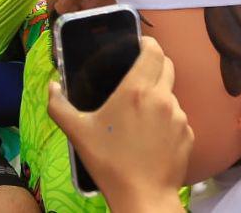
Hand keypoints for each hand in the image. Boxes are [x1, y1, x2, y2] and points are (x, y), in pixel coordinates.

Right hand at [47, 37, 191, 211]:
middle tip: (136, 76)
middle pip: (166, 65)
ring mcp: (179, 117)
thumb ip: (59, 105)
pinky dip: (166, 120)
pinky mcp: (189, 135)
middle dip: (154, 64)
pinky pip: (178, 118)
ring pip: (171, 93)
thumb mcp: (78, 132)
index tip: (137, 46)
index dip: (147, 43)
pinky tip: (151, 136)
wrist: (143, 197)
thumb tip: (51, 86)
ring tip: (140, 115)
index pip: (154, 50)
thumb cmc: (109, 162)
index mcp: (137, 89)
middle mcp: (162, 97)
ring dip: (158, 96)